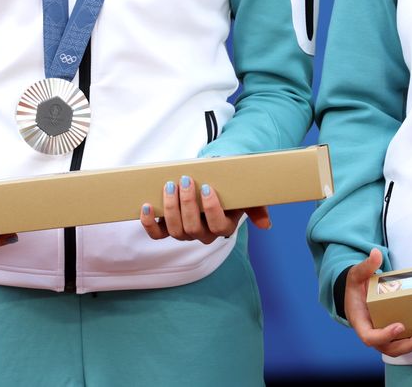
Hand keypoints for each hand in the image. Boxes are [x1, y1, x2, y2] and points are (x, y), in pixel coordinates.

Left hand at [139, 175, 270, 244]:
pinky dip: (149, 223)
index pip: (218, 225)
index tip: (207, 188)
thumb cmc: (231, 185)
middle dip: (187, 204)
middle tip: (186, 180)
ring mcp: (185, 232)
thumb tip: (265, 224)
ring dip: (170, 208)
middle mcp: (204, 234)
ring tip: (170, 186)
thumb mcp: (247, 194)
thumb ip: (258, 208)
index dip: (211, 209)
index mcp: (224, 226)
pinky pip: (157, 233)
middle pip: (193, 228)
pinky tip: (146, 207)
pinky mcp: (167, 228)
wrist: (213, 177)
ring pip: (175, 230)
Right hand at [344, 248, 411, 354]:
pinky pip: (409, 340)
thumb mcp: (356, 276)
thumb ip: (365, 267)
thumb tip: (376, 253)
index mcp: (361, 323)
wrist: (357, 297)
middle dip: (410, 344)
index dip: (384, 335)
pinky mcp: (396, 335)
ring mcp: (386, 337)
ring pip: (402, 348)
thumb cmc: (356, 288)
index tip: (399, 326)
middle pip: (391, 349)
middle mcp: (374, 335)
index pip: (370, 337)